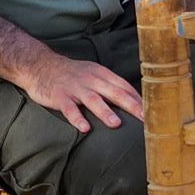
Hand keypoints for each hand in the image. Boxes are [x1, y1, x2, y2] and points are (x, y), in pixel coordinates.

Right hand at [16, 51, 144, 134]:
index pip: (124, 86)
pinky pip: (69, 108)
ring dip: (105, 111)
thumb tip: (133, 101)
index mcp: (101, 74)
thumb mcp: (93, 74)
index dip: (139, 98)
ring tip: (116, 123)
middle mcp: (91, 80)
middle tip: (144, 118)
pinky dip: (77, 118)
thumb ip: (110, 86)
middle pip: (114, 92)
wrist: (41, 65)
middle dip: (131, 105)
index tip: (153, 111)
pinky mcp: (60, 96)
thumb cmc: (72, 74)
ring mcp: (75, 88)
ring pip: (93, 100)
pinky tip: (84, 128)